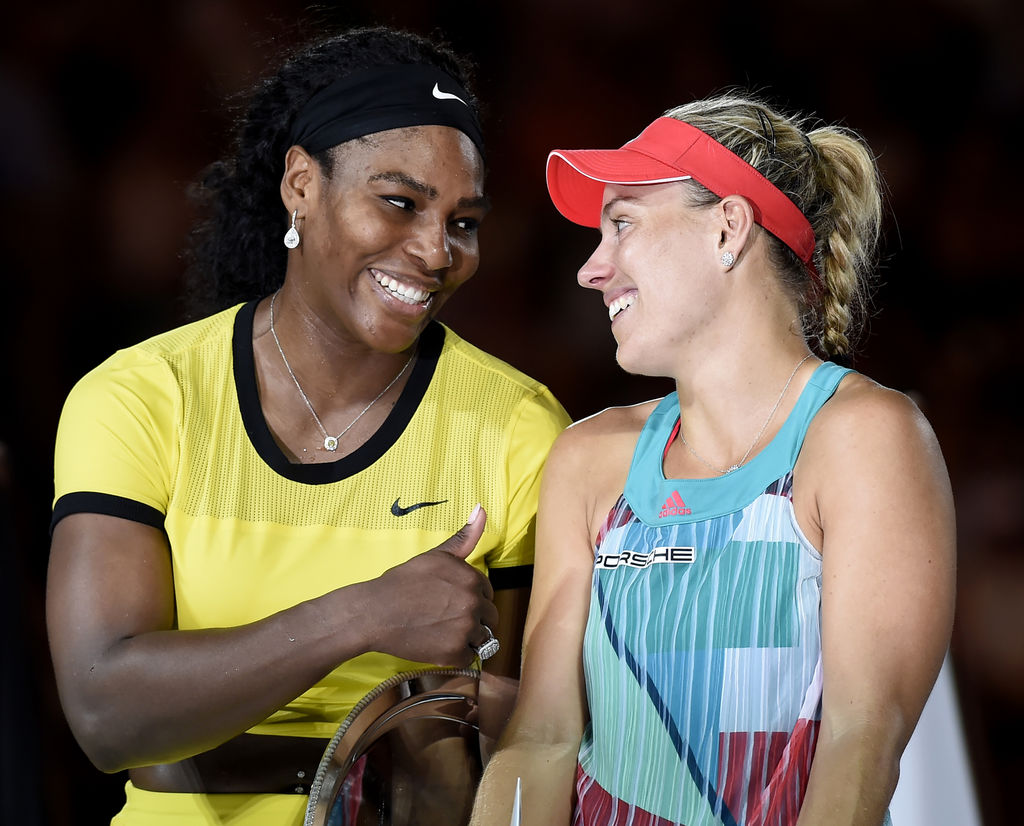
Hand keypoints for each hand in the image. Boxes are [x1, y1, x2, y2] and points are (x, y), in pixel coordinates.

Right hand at [372, 505, 498, 665]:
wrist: (374, 612)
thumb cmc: (402, 582)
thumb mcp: (435, 556)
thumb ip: (464, 537)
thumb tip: (481, 509)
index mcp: (471, 578)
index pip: (488, 593)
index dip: (470, 598)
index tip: (449, 601)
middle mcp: (473, 603)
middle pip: (490, 617)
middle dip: (474, 619)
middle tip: (445, 617)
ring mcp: (465, 629)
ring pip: (483, 638)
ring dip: (467, 638)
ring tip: (442, 631)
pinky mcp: (454, 653)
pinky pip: (470, 657)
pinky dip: (457, 655)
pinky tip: (438, 644)